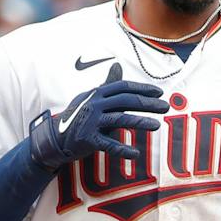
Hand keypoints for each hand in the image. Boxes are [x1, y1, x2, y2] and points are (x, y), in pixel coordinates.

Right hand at [27, 62, 167, 170]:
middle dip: (147, 103)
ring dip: (140, 122)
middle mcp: (94, 104)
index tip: (159, 93)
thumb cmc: (78, 116)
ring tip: (156, 125)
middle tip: (165, 107)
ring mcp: (90, 121)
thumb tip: (118, 66)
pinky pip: (109, 145)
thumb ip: (107, 85)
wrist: (55, 138)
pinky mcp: (87, 140)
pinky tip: (135, 154)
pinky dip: (123, 150)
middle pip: (125, 101)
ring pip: (119, 119)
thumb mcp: (91, 97)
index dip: (142, 88)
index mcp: (97, 93)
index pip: (123, 87)